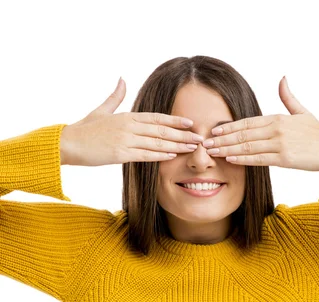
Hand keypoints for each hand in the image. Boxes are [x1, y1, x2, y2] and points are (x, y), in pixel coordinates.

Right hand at [60, 78, 202, 165]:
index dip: (175, 120)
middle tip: (200, 138)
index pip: (157, 117)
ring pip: (157, 142)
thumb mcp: (102, 110)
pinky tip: (172, 156)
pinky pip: (144, 155)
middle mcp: (129, 126)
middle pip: (161, 130)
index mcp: (127, 116)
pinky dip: (159, 155)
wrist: (68, 143)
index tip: (191, 123)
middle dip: (183, 134)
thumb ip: (115, 96)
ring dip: (176, 146)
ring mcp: (125, 140)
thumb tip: (122, 79)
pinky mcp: (120, 153)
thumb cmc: (85, 129)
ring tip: (192, 148)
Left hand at [201, 76, 318, 171]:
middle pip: (243, 134)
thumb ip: (288, 97)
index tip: (213, 130)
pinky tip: (230, 158)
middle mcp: (276, 129)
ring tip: (212, 152)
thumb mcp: (302, 111)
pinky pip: (259, 158)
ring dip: (227, 149)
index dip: (229, 126)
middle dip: (222, 138)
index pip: (247, 122)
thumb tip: (282, 78)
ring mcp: (280, 143)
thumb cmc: (317, 133)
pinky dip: (243, 158)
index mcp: (277, 118)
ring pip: (248, 146)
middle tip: (204, 142)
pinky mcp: (285, 158)